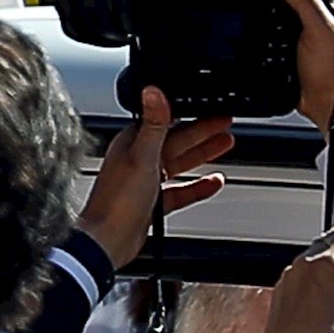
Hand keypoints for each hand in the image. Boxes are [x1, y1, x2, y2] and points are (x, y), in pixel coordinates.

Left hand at [76, 86, 233, 269]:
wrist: (108, 241)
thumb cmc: (117, 201)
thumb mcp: (143, 157)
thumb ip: (153, 125)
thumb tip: (153, 91)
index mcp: (132, 144)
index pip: (166, 123)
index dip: (191, 115)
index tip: (211, 108)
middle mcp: (138, 160)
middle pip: (177, 141)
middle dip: (202, 131)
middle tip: (226, 122)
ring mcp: (145, 182)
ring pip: (179, 163)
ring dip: (202, 154)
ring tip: (226, 144)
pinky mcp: (152, 203)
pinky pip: (180, 190)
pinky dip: (197, 185)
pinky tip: (214, 182)